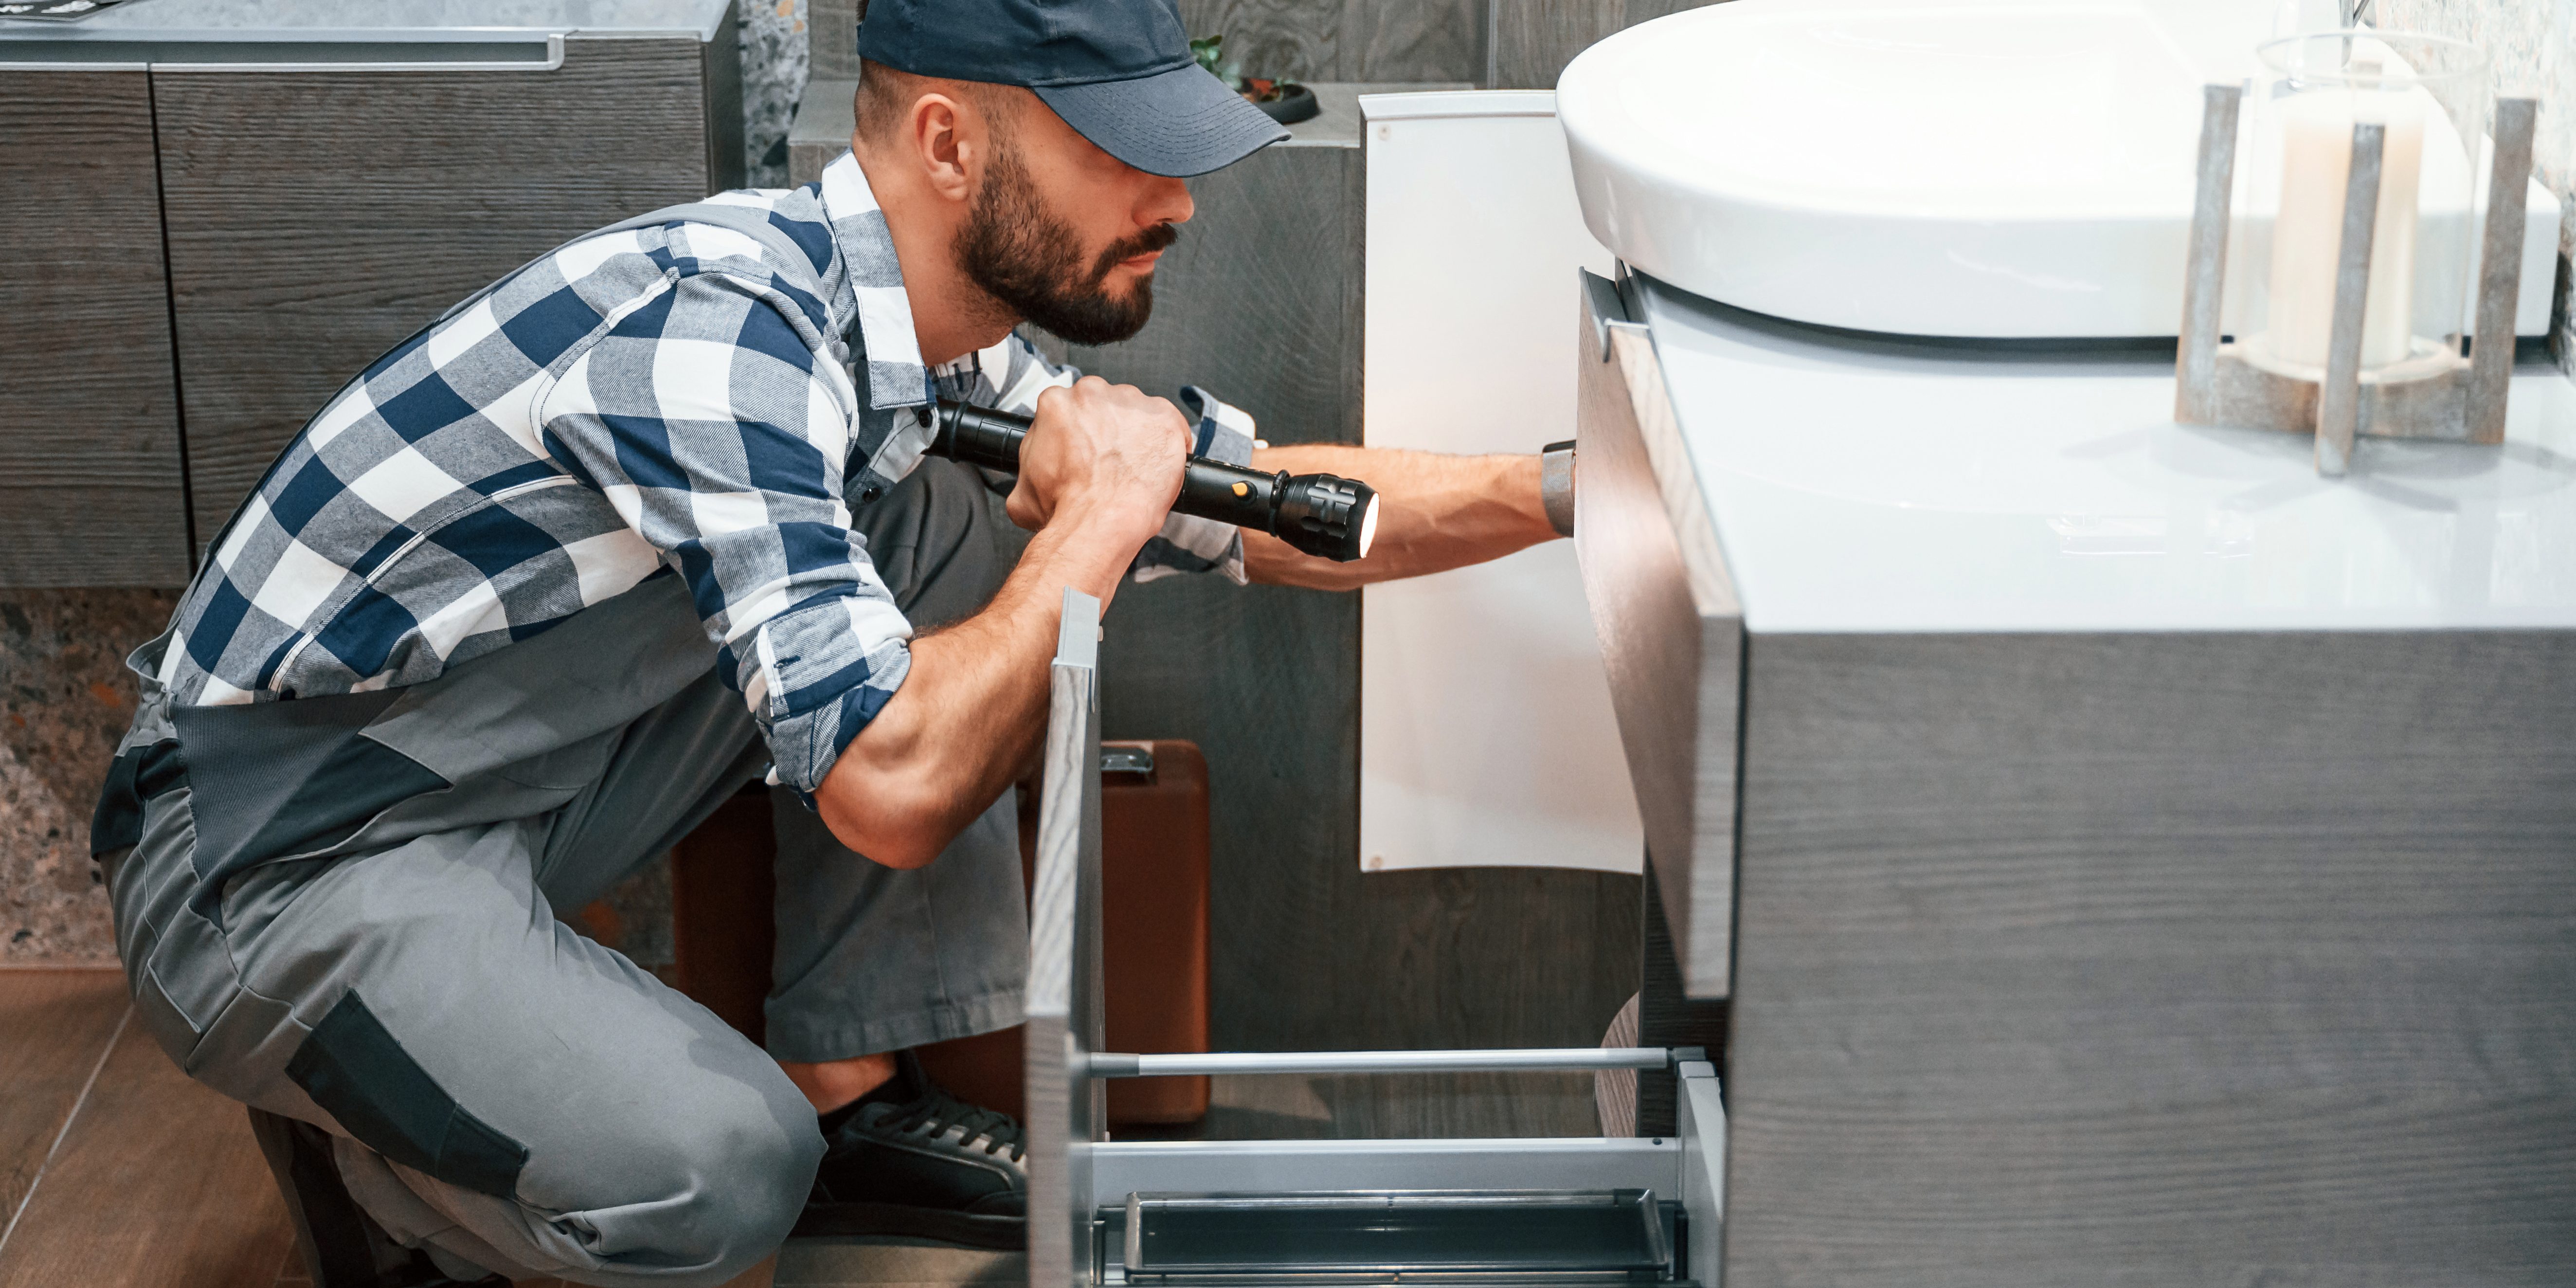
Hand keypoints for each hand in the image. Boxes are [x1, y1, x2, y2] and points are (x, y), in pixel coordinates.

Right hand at [1006, 377, 1189, 541]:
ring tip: (1134, 468)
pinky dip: (1168, 443)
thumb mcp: (1023, 492)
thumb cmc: (1065, 507)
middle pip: (1105, 406)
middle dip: (1109, 430)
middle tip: (1109, 462)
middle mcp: (1094, 393)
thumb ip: (1027, 472)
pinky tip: (1158, 467)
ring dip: (1137, 435)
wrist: (1098, 522)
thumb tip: (1029, 477)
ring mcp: (1132, 403)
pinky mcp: (1164, 418)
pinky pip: (1170, 425)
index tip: (1086, 451)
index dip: (1080, 433)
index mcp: (1057, 404)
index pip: (1071, 409)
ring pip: (1137, 413)